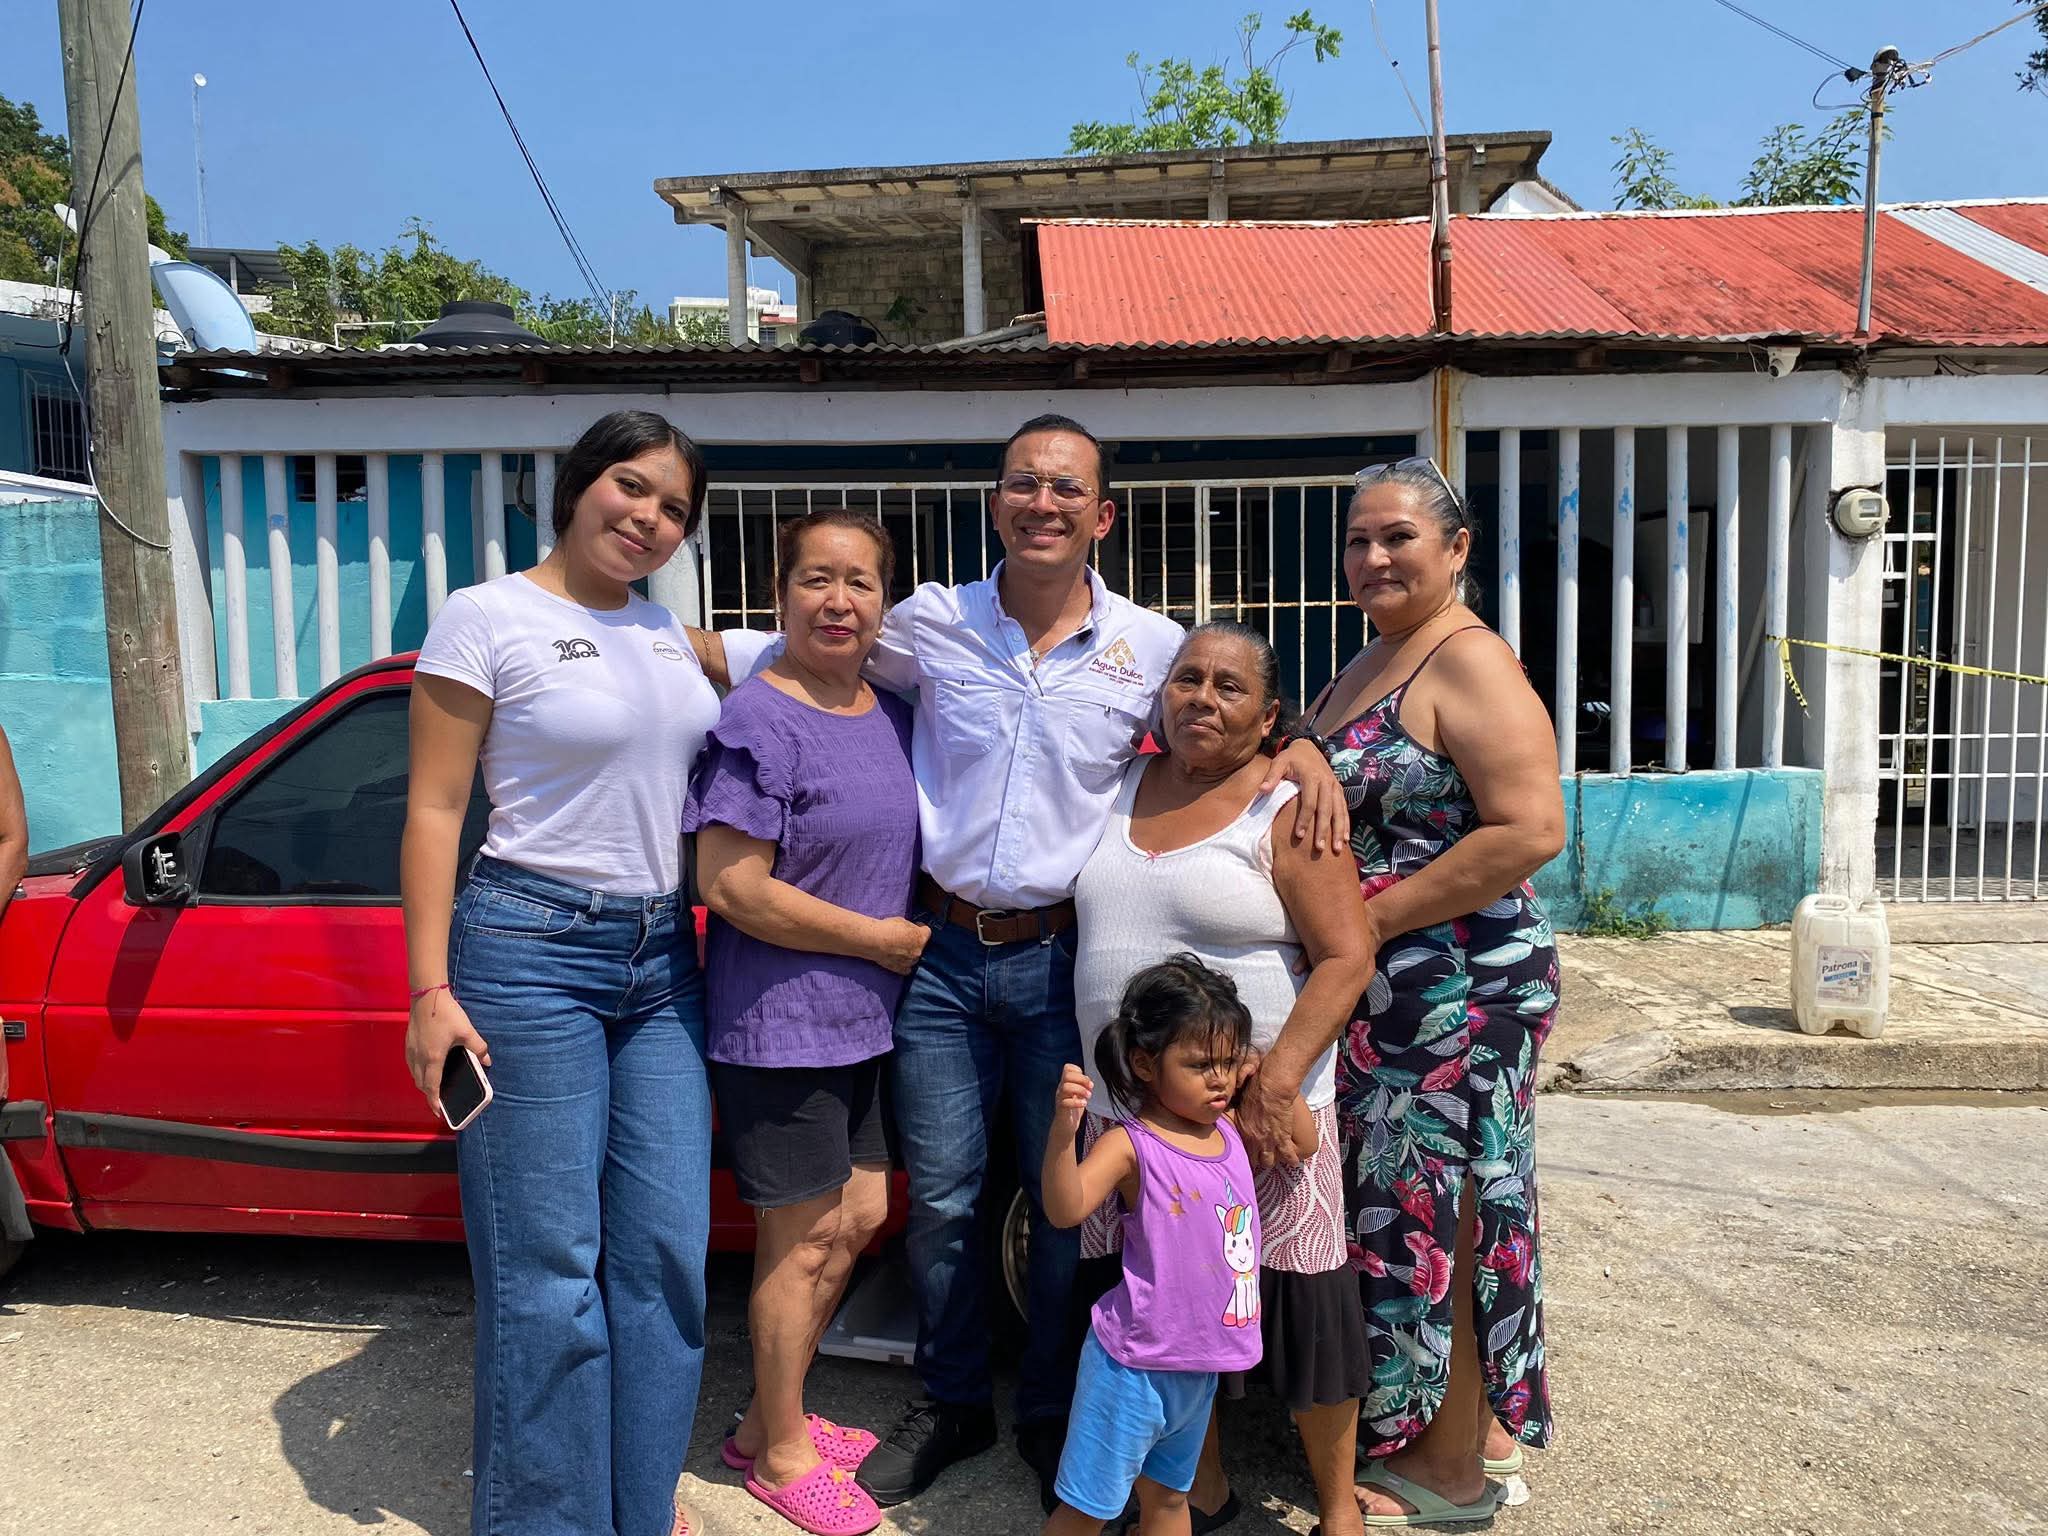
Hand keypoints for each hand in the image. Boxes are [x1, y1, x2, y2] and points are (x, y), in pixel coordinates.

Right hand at [404, 988, 490, 1116]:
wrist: (426, 996)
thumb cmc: (446, 1013)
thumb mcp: (467, 1031)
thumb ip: (478, 1047)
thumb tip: (487, 1061)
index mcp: (433, 1058)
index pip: (432, 1087)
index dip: (434, 1102)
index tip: (439, 1112)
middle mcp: (418, 1058)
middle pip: (421, 1084)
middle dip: (429, 1095)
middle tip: (440, 1101)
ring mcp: (411, 1051)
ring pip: (415, 1075)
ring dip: (424, 1084)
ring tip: (435, 1087)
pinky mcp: (408, 1044)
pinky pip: (412, 1066)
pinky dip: (419, 1073)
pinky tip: (428, 1068)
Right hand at [870, 916, 930, 975]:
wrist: (874, 941)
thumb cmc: (887, 929)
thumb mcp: (902, 921)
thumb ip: (910, 928)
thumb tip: (910, 930)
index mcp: (921, 938)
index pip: (927, 932)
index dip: (921, 928)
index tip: (916, 926)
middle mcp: (918, 951)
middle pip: (921, 946)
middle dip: (915, 942)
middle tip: (905, 937)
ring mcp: (910, 961)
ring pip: (914, 958)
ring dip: (910, 953)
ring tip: (899, 948)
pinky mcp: (900, 968)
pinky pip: (907, 969)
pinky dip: (904, 965)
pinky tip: (899, 959)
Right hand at [1052, 1063, 1093, 1139]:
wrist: (1066, 1126)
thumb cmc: (1074, 1109)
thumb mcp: (1079, 1094)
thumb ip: (1082, 1085)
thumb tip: (1089, 1081)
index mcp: (1066, 1083)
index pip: (1067, 1068)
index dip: (1078, 1071)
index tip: (1086, 1081)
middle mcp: (1061, 1088)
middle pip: (1067, 1075)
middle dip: (1082, 1079)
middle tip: (1091, 1087)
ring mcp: (1060, 1098)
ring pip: (1066, 1087)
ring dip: (1080, 1090)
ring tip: (1088, 1096)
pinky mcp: (1061, 1109)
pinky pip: (1065, 1102)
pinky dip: (1077, 1102)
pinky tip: (1084, 1104)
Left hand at [1234, 1063, 1304, 1169]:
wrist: (1271, 1088)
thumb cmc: (1255, 1088)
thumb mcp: (1239, 1100)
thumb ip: (1235, 1108)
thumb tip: (1228, 1104)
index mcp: (1241, 1129)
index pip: (1240, 1149)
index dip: (1244, 1153)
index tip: (1247, 1154)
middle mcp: (1253, 1139)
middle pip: (1253, 1159)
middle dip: (1257, 1160)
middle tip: (1260, 1160)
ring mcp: (1267, 1141)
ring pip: (1268, 1161)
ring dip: (1272, 1161)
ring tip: (1276, 1159)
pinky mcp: (1283, 1138)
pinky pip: (1287, 1155)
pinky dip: (1291, 1159)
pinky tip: (1293, 1162)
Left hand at [1263, 739, 1349, 852]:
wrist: (1307, 747)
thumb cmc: (1290, 758)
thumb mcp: (1279, 762)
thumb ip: (1271, 776)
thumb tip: (1262, 790)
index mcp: (1312, 776)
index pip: (1309, 802)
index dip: (1304, 819)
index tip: (1299, 836)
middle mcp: (1326, 782)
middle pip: (1326, 809)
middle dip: (1323, 830)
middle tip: (1319, 849)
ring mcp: (1335, 786)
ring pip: (1339, 811)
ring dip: (1338, 830)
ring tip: (1337, 849)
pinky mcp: (1339, 790)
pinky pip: (1344, 808)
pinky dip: (1345, 823)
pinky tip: (1345, 839)